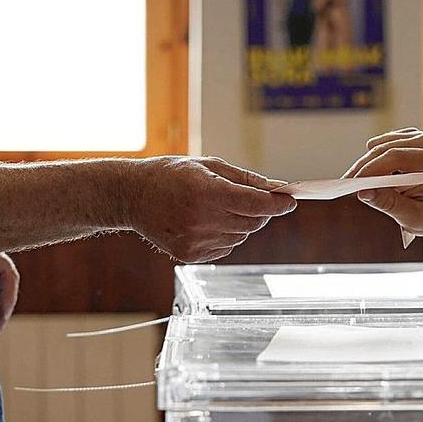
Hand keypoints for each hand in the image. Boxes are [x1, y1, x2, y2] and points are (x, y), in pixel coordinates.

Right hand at [129, 156, 296, 262]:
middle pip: (253, 222)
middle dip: (260, 210)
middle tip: (251, 198)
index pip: (257, 205)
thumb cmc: (170, 175)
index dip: (278, 204)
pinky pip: (226, 247)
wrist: (132, 196)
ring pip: (241, 235)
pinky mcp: (190, 255)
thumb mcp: (208, 166)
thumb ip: (246, 179)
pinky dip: (225, 235)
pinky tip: (205, 221)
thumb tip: (276, 188)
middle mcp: (202, 220)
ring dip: (240, 222)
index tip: (290, 201)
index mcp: (207, 193)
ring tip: (216, 207)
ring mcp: (195, 241)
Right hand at [342, 128, 422, 249]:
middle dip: (363, 168)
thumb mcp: (416, 218)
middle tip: (346, 184)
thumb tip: (363, 193)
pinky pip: (386, 143)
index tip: (349, 184)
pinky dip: (376, 157)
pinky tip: (375, 173)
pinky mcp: (415, 137)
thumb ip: (390, 205)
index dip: (369, 169)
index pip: (394, 158)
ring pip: (383, 145)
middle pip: (385, 149)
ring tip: (358, 182)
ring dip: (368, 163)